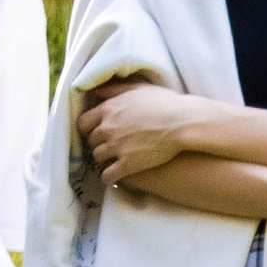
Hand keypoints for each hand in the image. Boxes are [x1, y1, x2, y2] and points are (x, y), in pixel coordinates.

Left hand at [81, 82, 198, 183]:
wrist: (182, 123)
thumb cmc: (165, 103)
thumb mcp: (139, 89)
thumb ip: (116, 89)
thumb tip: (98, 90)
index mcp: (108, 109)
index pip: (84, 122)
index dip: (88, 129)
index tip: (93, 132)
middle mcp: (108, 128)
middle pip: (91, 141)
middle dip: (98, 144)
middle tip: (106, 147)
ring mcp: (116, 147)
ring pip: (98, 158)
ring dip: (103, 160)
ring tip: (110, 162)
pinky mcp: (127, 165)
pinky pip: (108, 175)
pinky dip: (108, 177)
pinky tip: (112, 177)